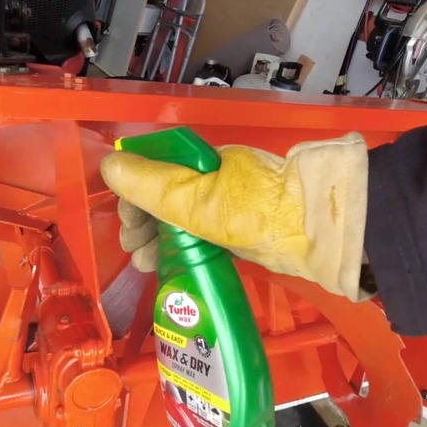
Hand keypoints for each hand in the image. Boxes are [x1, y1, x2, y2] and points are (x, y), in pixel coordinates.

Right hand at [100, 133, 371, 300]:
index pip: (152, 171)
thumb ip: (150, 184)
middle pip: (163, 197)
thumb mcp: (194, 197)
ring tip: (144, 263)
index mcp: (198, 161)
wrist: (317, 232)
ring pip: (179, 219)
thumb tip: (109, 164)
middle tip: (132, 248)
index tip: (125, 222)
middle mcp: (210, 179)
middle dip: (141, 222)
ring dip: (157, 239)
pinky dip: (180, 248)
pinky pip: (197, 236)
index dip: (132, 196)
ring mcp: (226, 206)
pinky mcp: (238, 231)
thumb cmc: (253, 210)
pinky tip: (169, 264)